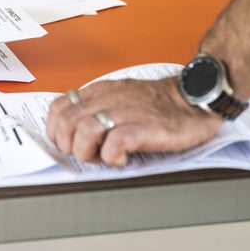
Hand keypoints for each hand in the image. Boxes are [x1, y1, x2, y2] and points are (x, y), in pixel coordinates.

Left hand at [45, 76, 222, 166]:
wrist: (193, 97)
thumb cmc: (160, 102)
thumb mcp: (120, 95)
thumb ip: (98, 106)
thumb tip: (77, 129)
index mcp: (100, 92)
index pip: (59, 107)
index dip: (55, 130)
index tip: (65, 142)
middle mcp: (108, 100)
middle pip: (66, 123)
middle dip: (69, 146)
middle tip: (87, 154)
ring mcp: (124, 113)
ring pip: (83, 133)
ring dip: (87, 153)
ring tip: (104, 156)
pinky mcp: (142, 128)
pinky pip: (113, 145)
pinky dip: (112, 157)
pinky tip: (122, 158)